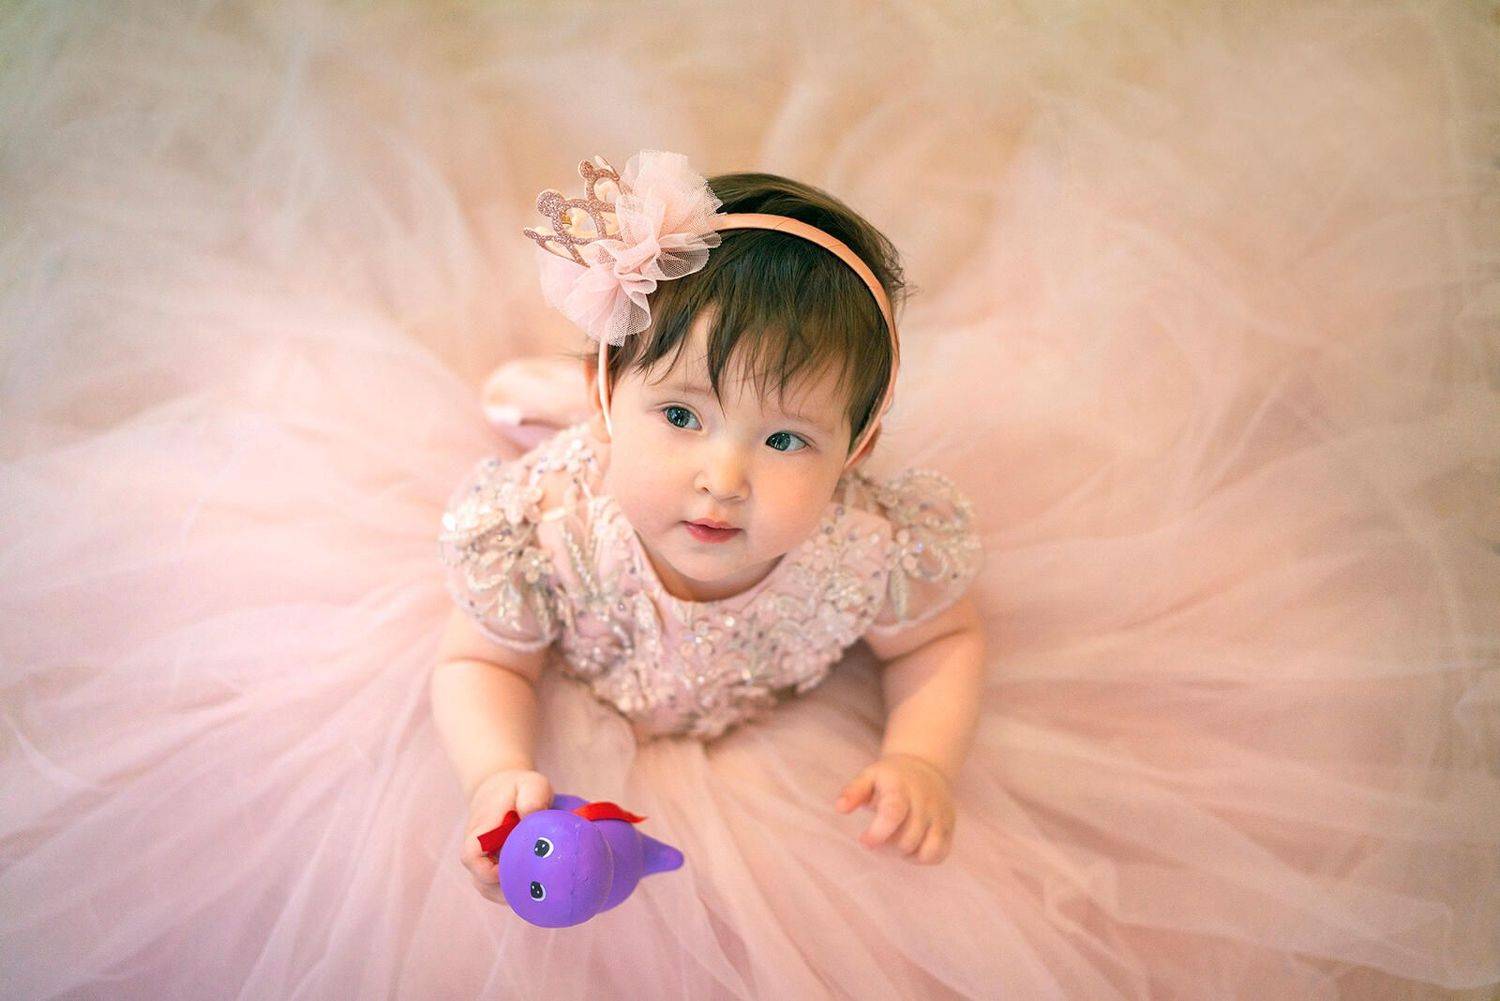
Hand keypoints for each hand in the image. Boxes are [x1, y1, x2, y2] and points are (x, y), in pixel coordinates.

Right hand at [461, 768, 553, 904]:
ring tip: (536, 891)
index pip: (471, 857)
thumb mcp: (530, 784)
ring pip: (490, 890)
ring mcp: (484, 863)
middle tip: (533, 888)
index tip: (510, 870)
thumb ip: (533, 796)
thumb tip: (532, 815)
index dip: (486, 871)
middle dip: (505, 890)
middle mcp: (478, 852)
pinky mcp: (495, 869)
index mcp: (481, 832)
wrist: (501, 789)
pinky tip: (534, 890)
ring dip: (510, 895)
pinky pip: (499, 890)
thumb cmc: (517, 788)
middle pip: (480, 882)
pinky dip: (514, 894)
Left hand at [834, 753, 954, 864]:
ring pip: (928, 849)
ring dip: (907, 855)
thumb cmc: (890, 777)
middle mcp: (925, 801)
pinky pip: (940, 853)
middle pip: (909, 838)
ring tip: (896, 844)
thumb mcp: (869, 776)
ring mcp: (940, 815)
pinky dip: (923, 858)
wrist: (925, 767)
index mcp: (901, 787)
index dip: (878, 833)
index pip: (894, 813)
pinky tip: (912, 848)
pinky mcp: (949, 826)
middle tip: (879, 838)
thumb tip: (840, 808)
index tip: (864, 841)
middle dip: (889, 846)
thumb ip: (853, 792)